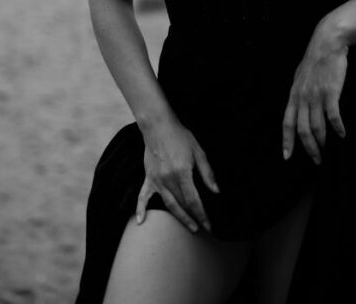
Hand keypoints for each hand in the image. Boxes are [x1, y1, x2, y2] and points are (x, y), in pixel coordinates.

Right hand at [136, 114, 219, 233]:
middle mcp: (169, 179)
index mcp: (182, 172)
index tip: (209, 225)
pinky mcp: (148, 178)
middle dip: (193, 218)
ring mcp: (157, 180)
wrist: (159, 126)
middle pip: (182, 204)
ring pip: (168, 204)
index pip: (194, 200)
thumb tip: (216, 191)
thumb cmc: (180, 137)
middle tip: (202, 229)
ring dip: (179, 218)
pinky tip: (139, 222)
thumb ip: (207, 172)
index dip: (202, 214)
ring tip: (189, 227)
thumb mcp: (198, 151)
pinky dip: (140, 209)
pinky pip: (142, 197)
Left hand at [282, 24, 348, 165]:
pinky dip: (337, 127)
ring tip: (326, 149)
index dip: (287, 140)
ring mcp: (316, 95)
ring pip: (317, 126)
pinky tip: (341, 134)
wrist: (327, 43)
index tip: (287, 156)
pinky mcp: (330, 92)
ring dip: (321, 141)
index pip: (287, 122)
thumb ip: (299, 93)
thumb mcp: (301, 77)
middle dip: (308, 147)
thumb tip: (298, 107)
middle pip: (302, 129)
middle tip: (316, 159)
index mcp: (294, 94)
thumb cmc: (316, 60)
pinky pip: (332, 116)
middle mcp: (302, 97)